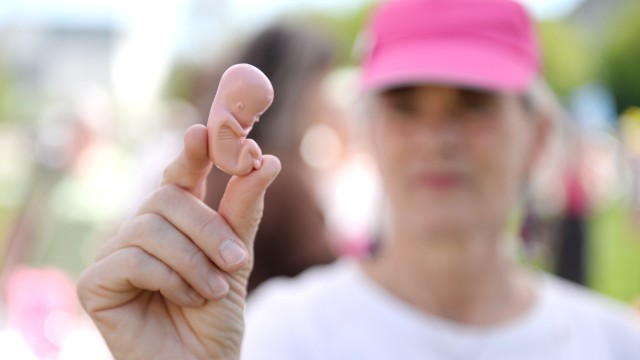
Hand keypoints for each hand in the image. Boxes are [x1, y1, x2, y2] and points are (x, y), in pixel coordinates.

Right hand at [77, 124, 279, 359]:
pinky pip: (130, 259)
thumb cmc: (217, 315)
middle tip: (236, 263)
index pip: (181, 175)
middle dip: (208, 229)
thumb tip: (266, 160)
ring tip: (211, 292)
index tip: (204, 132)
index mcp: (175, 220)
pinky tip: (183, 300)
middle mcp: (141, 229)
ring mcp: (115, 254)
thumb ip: (243, 210)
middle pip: (166, 197)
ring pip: (150, 227)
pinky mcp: (95, 282)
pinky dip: (167, 279)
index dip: (192, 153)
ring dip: (192, 261)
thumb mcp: (237, 257)